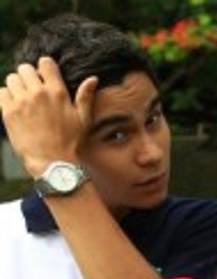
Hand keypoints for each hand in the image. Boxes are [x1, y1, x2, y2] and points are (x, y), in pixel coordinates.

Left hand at [0, 57, 96, 176]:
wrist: (53, 163)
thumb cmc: (71, 142)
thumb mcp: (84, 120)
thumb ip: (86, 97)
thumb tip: (92, 78)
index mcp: (58, 92)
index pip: (45, 63)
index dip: (44, 68)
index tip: (44, 77)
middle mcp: (38, 93)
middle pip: (25, 68)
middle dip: (28, 76)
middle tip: (33, 90)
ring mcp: (22, 102)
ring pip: (11, 79)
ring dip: (17, 86)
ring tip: (23, 100)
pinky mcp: (9, 112)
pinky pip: (1, 92)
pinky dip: (6, 97)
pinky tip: (15, 107)